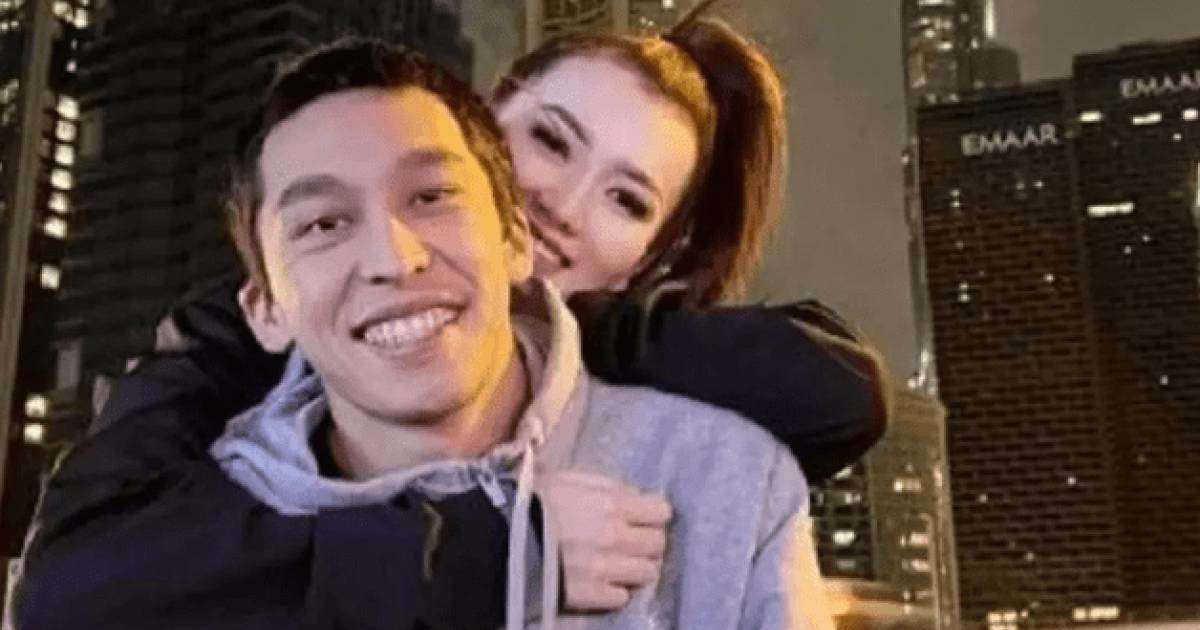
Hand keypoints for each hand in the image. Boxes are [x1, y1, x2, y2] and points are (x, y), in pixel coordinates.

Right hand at [537, 470, 670, 611]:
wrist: (496, 541)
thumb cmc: (530, 502)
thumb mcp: (567, 479)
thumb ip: (604, 486)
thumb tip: (633, 496)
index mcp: (612, 503)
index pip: (661, 512)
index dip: (652, 515)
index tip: (642, 518)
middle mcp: (617, 536)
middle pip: (658, 544)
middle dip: (648, 543)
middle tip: (632, 543)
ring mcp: (607, 569)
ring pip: (648, 573)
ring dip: (636, 568)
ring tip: (619, 565)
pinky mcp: (593, 596)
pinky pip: (622, 596)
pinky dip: (615, 590)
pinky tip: (600, 582)